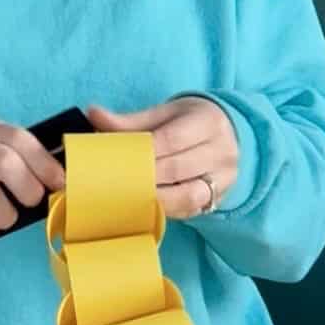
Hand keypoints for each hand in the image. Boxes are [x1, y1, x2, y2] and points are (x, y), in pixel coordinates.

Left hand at [86, 97, 237, 219]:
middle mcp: (222, 151)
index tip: (115, 160)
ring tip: (126, 198)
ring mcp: (224, 179)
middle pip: (178, 169)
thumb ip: (131, 120)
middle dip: (143, 178)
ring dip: (155, 200)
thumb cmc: (191, 121)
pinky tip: (144, 208)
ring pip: (188, 196)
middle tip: (111, 183)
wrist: (231, 134)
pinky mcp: (218, 199)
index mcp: (208, 122)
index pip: (172, 139)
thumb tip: (93, 115)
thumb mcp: (166, 113)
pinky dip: (166, 210)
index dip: (142, 152)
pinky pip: (190, 210)